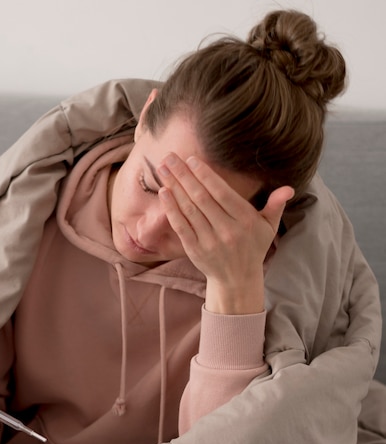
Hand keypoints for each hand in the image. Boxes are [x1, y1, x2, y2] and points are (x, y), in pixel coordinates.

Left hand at [157, 153, 293, 313]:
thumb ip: (275, 206)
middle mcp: (226, 230)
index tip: (192, 159)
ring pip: (189, 209)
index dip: (206, 175)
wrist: (237, 280)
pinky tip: (164, 193)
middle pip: (201, 198)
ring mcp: (209, 241)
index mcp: (245, 220)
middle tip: (170, 157)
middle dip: (184, 175)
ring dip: (174, 187)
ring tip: (162, 169)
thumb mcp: (269, 227)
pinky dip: (171, 209)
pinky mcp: (194, 250)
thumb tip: (288, 188)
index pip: (222, 193)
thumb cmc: (252, 248)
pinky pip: (181, 226)